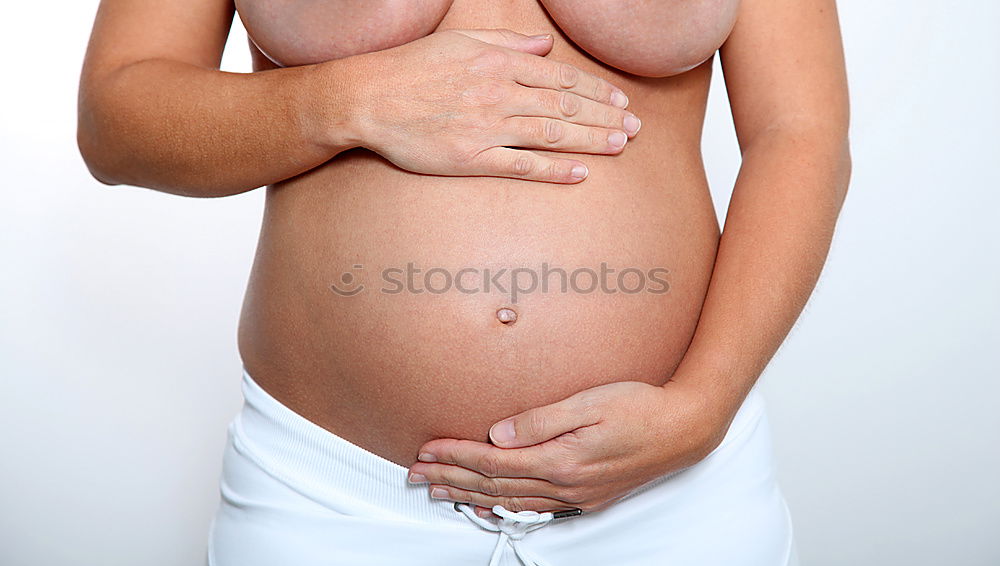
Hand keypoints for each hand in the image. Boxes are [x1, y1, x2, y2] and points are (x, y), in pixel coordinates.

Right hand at [350, 29, 640, 182]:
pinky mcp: (472, 158)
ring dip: (591, 140)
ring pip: (552, 134)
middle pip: (565, 105)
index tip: (620, 101)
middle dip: (605, 116)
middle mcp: (499, 94)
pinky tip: (581, 173)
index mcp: (498, 64)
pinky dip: (555, 170)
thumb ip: (507, 44)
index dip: (596, 90)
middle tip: (636, 128)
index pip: (560, 77)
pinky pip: (522, 166)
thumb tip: (543, 47)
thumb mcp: (461, 41)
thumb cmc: (412, 68)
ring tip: (621, 146)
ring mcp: (487, 128)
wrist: (368, 98)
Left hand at [407, 379, 726, 516]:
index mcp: (560, 460)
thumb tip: (498, 433)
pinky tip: (490, 508)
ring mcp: (576, 496)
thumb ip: (540, 420)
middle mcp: (564, 485)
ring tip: (441, 490)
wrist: (685, 429)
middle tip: (418, 474)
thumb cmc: (640, 408)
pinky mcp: (587, 497)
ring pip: (510, 501)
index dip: (457, 454)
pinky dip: (505, 509)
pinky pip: (535, 509)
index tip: (428, 449)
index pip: (494, 461)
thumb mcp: (589, 403)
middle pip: (495, 485)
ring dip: (471, 495)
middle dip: (453, 477)